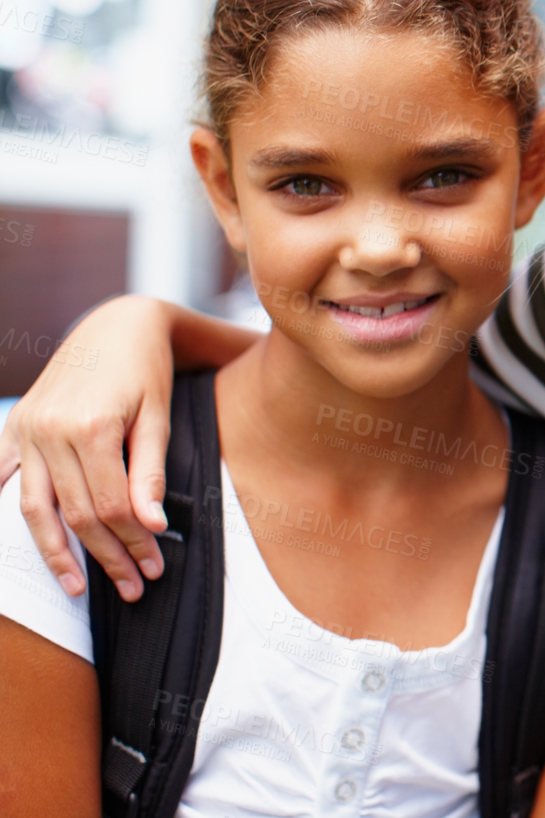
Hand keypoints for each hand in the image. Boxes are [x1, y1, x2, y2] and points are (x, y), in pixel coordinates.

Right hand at [5, 296, 174, 600]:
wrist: (115, 325)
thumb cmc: (146, 370)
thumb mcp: (158, 415)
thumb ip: (150, 471)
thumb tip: (153, 526)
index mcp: (91, 427)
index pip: (111, 506)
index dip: (133, 543)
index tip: (154, 568)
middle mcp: (50, 431)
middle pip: (76, 514)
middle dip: (105, 556)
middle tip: (132, 587)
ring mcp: (25, 430)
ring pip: (36, 509)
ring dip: (57, 553)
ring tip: (77, 589)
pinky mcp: (14, 428)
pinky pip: (4, 480)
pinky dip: (12, 515)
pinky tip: (25, 546)